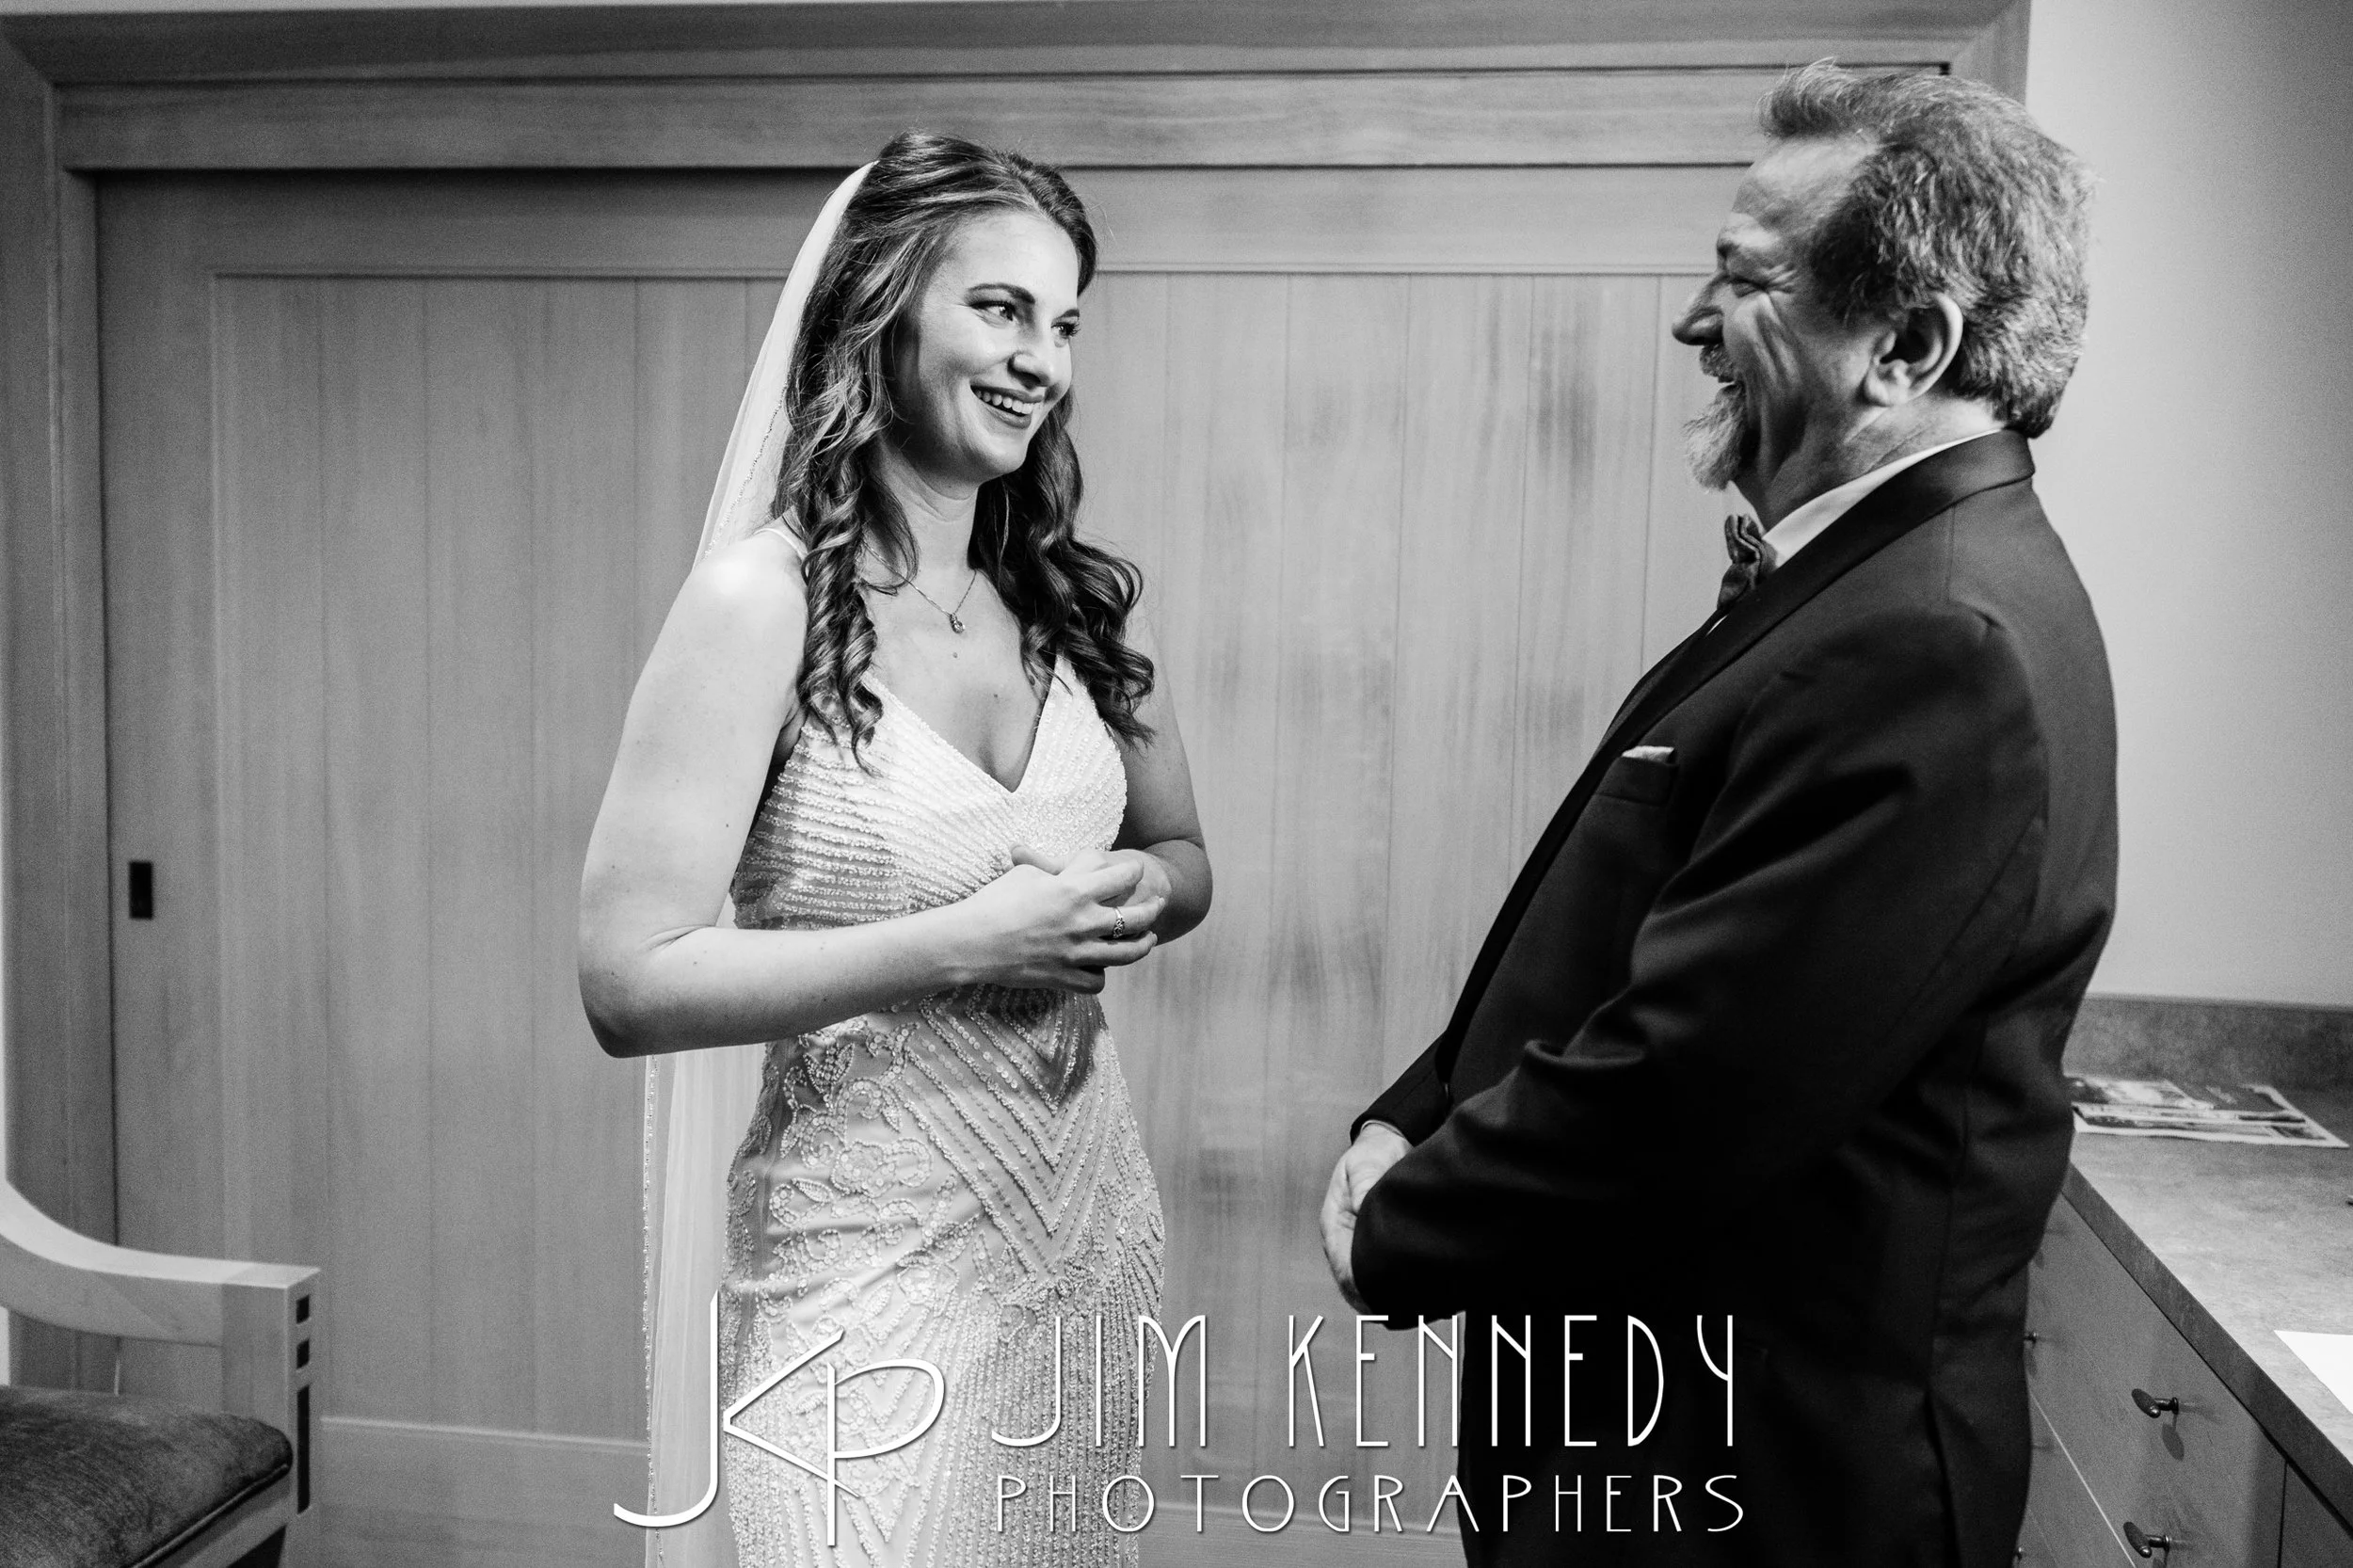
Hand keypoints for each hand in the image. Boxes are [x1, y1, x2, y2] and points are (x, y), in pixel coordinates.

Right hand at [955, 847, 1162, 992]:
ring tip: (1149, 937)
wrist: (970, 942)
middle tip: (1159, 902)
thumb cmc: (995, 901)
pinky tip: (1100, 964)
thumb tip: (1073, 865)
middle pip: (1137, 916)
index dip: (1133, 871)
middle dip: (1153, 907)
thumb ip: (1057, 868)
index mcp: (1074, 890)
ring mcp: (1077, 953)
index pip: (1122, 875)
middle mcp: (1083, 922)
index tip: (1134, 869)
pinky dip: (1100, 973)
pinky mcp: (1065, 978)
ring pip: (1128, 952)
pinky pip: (1098, 980)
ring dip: (1143, 943)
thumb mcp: (1027, 873)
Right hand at [1321, 1123, 1410, 1312]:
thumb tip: (1363, 1210)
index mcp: (1335, 1224)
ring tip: (1418, 1305)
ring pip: (1369, 1284)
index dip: (1363, 1287)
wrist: (1388, 1141)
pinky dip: (1397, 1286)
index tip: (1388, 1297)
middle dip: (1378, 1298)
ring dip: (1388, 1295)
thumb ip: (1364, 1187)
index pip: (1344, 1268)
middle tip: (1410, 1310)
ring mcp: (1359, 1244)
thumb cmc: (1375, 1152)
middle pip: (1355, 1284)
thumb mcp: (1366, 1164)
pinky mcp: (1376, 1245)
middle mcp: (1345, 1240)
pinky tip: (1422, 1293)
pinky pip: (1383, 1274)